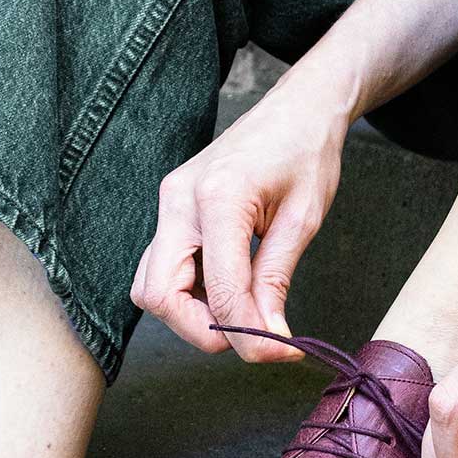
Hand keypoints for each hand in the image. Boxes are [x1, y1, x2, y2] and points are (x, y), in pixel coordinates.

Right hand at [130, 79, 348, 361]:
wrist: (297, 108)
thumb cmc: (306, 151)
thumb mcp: (302, 220)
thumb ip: (276, 281)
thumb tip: (267, 337)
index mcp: (218, 197)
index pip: (219, 291)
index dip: (248, 334)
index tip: (280, 350)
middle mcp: (179, 201)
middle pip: (160, 295)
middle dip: (203, 330)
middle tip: (251, 336)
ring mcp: (169, 205)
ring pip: (152, 287)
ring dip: (191, 314)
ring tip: (241, 311)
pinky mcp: (171, 211)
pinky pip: (163, 269)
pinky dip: (190, 293)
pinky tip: (228, 290)